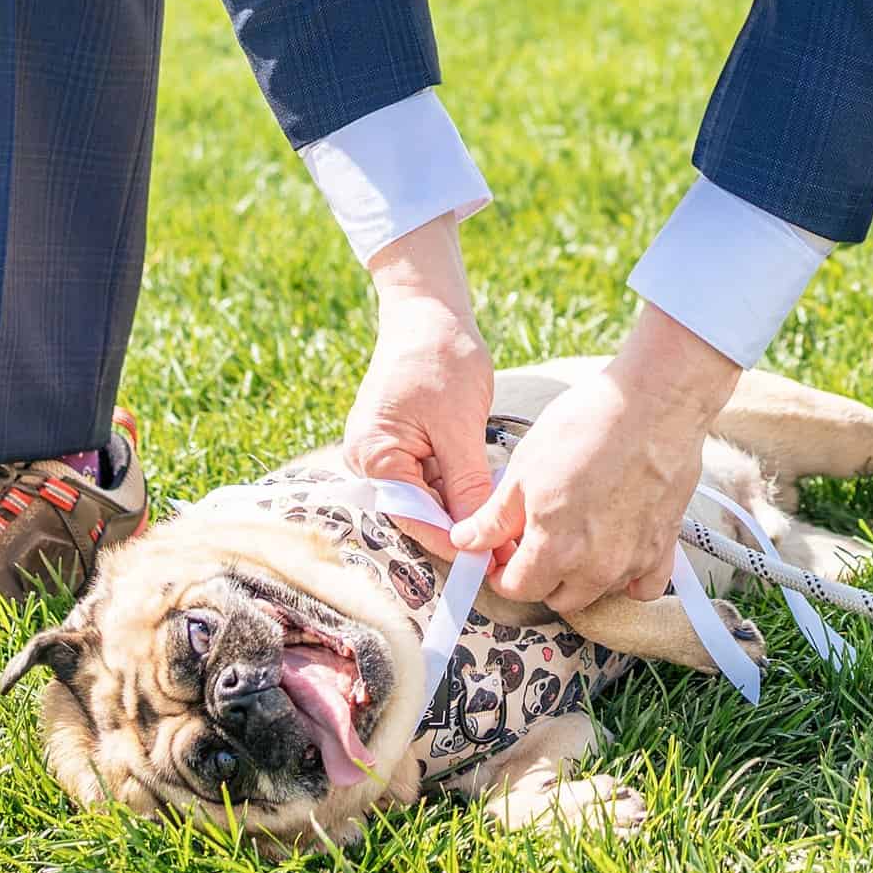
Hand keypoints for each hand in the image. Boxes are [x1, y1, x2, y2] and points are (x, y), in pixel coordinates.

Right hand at [342, 214, 496, 560]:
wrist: (428, 311)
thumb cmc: (441, 358)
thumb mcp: (460, 426)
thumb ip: (466, 484)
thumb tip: (477, 535)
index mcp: (373, 456)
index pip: (414, 516)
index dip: (454, 539)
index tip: (491, 560)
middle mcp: (368, 460)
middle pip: (417, 510)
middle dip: (459, 525)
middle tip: (504, 546)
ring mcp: (382, 451)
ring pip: (426, 495)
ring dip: (460, 505)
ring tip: (502, 522)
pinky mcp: (400, 442)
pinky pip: (427, 475)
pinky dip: (456, 483)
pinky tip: (486, 490)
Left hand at [451, 304, 742, 613]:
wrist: (653, 401)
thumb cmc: (588, 425)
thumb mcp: (525, 467)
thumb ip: (494, 517)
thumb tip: (466, 541)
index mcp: (554, 550)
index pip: (518, 588)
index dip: (502, 571)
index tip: (503, 551)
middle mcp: (596, 568)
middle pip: (558, 597)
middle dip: (540, 576)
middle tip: (537, 538)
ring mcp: (634, 560)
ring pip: (598, 592)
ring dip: (581, 575)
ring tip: (577, 532)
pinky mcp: (664, 545)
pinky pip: (645, 585)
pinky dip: (630, 577)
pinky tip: (619, 547)